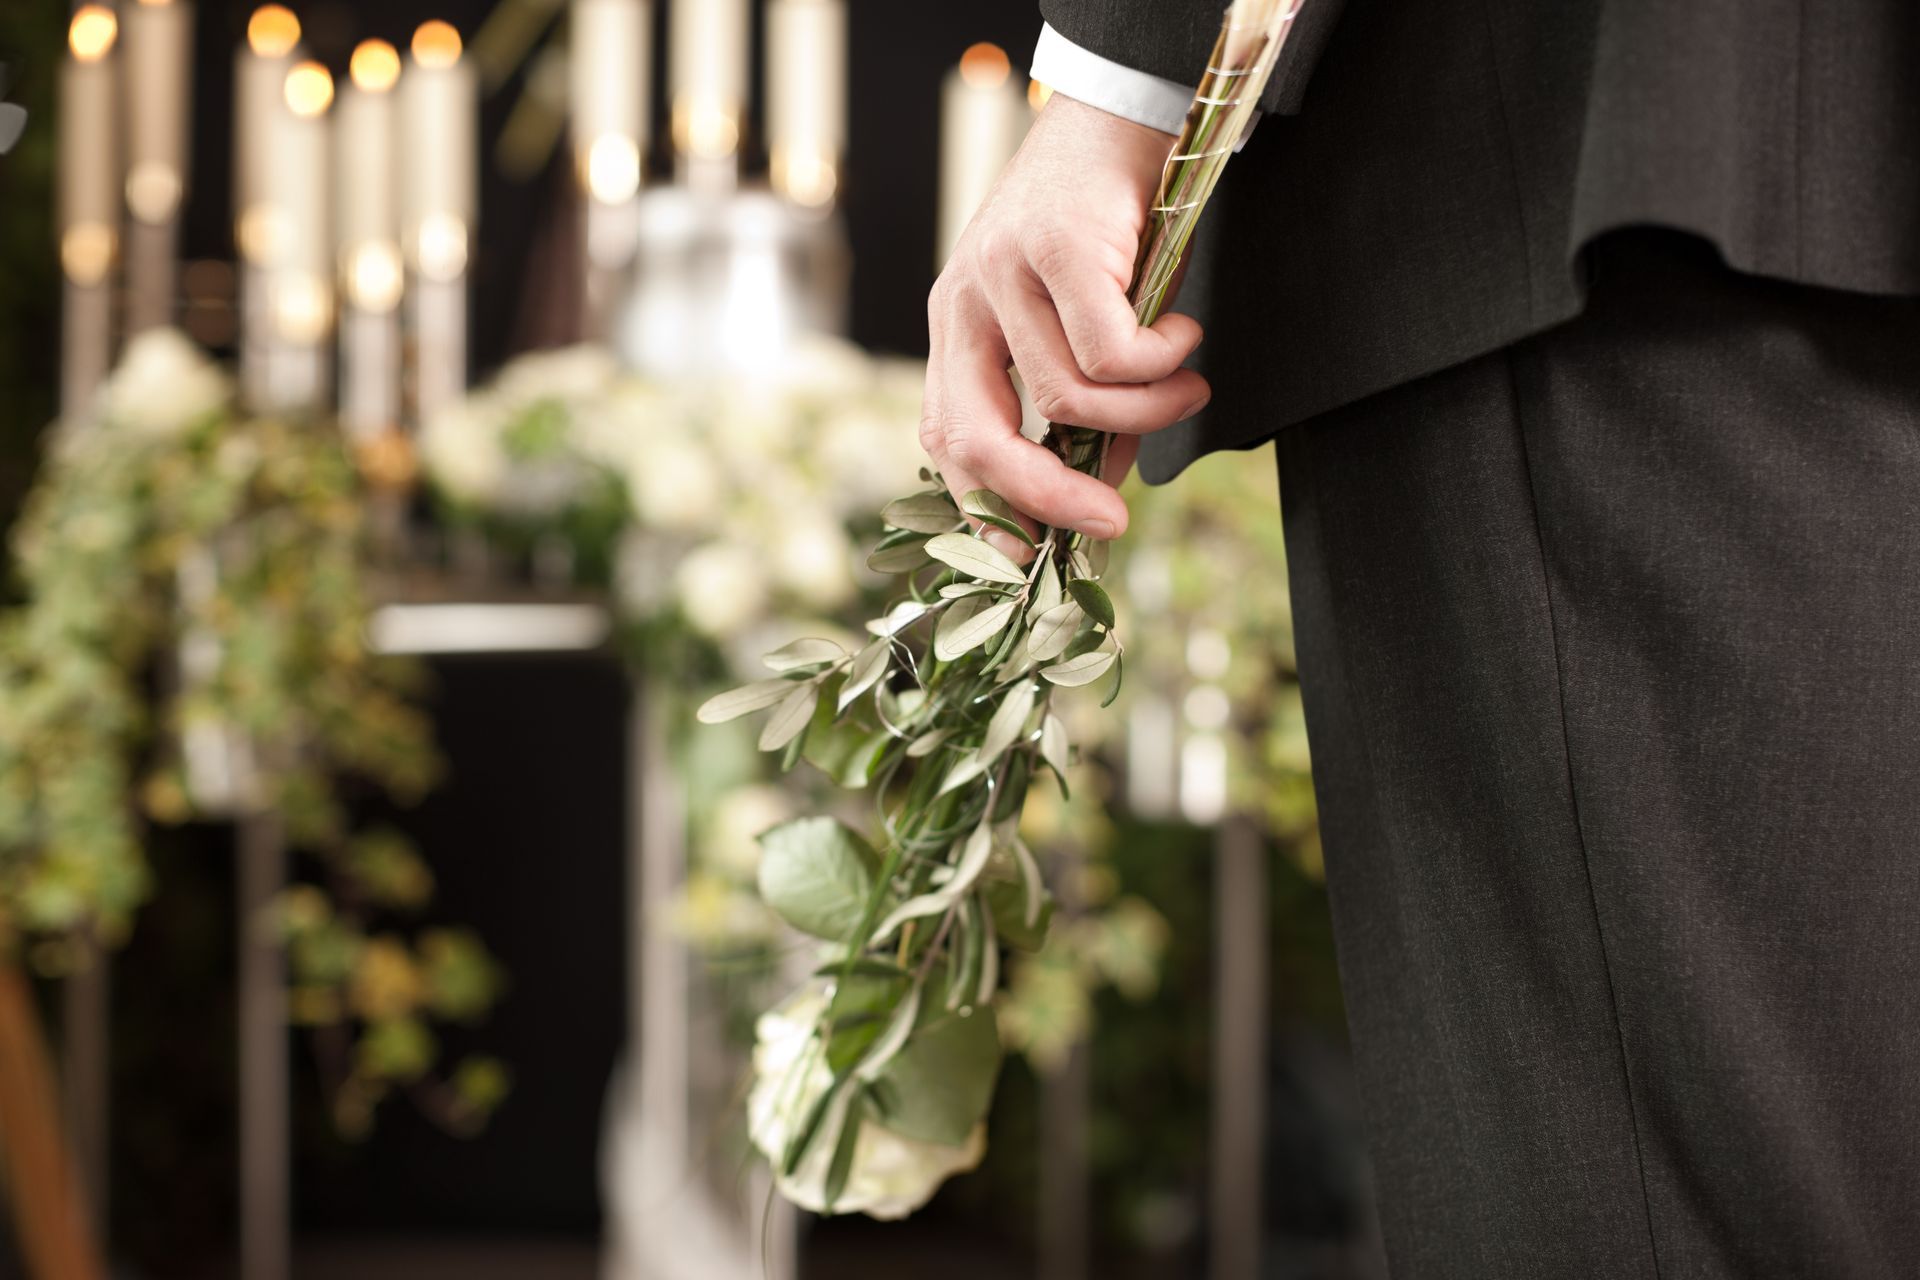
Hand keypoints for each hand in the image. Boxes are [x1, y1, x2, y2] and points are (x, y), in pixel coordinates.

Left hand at [921, 94, 1210, 550]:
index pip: (947, 438)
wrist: (1120, 112)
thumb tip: (1102, 481)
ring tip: (1188, 387)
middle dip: (1046, 498)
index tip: (1033, 559)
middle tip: (1110, 522)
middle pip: (978, 436)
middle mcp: (961, 303)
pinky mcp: (1051, 247)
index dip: (985, 509)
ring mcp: (998, 273)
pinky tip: (1183, 332)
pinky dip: (1160, 363)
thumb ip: (1077, 398)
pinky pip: (1109, 351)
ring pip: (1066, 398)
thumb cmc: (1104, 224)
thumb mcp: (1075, 320)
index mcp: (956, 328)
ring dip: (1145, 412)